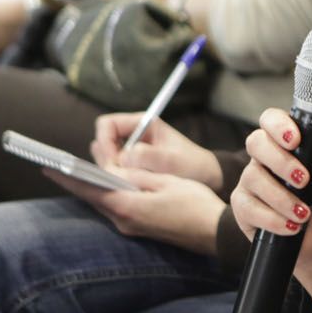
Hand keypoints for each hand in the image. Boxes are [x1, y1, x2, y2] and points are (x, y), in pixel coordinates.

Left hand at [44, 167, 226, 254]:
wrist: (215, 232)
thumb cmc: (195, 203)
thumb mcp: (166, 180)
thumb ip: (136, 175)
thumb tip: (115, 169)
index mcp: (128, 206)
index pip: (90, 190)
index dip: (69, 178)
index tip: (49, 167)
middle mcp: (124, 221)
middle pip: (95, 197)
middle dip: (81, 180)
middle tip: (65, 164)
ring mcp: (131, 227)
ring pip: (105, 203)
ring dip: (96, 187)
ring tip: (84, 170)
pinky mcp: (139, 229)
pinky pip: (116, 208)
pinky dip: (110, 194)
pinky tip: (111, 183)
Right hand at [91, 113, 222, 189]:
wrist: (208, 179)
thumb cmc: (193, 166)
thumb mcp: (172, 161)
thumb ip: (146, 157)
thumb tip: (120, 159)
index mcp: (141, 124)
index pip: (106, 125)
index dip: (104, 143)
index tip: (113, 163)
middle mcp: (133, 136)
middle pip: (103, 143)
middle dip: (106, 160)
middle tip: (119, 178)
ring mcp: (132, 152)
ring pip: (107, 159)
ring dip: (113, 172)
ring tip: (129, 184)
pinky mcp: (133, 167)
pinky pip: (116, 171)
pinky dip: (119, 179)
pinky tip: (131, 188)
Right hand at [231, 107, 311, 312]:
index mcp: (288, 142)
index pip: (271, 119)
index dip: (278, 125)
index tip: (295, 140)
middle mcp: (266, 158)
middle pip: (256, 142)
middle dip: (280, 162)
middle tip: (305, 180)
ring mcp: (252, 182)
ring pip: (252, 178)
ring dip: (281, 197)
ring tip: (305, 214)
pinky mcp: (244, 209)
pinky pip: (247, 208)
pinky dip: (272, 219)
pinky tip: (292, 227)